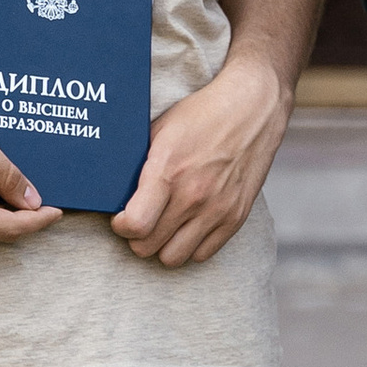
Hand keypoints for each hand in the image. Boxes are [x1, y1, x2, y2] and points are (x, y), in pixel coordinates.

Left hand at [111, 52, 291, 267]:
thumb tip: (113, 188)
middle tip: (140, 220)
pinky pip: (202, 254)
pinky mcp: (235, 217)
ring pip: (173, 258)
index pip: (135, 224)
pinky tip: (187, 225)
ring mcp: (216, 209)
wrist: (253, 107)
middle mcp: (193, 195)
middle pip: (148, 246)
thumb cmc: (202, 115)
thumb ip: (139, 164)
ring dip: (162, 245)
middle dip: (137, 236)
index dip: (121, 225)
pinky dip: (190, 245)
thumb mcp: (161, 129)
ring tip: (163, 226)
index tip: (120, 217)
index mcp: (168, 170)